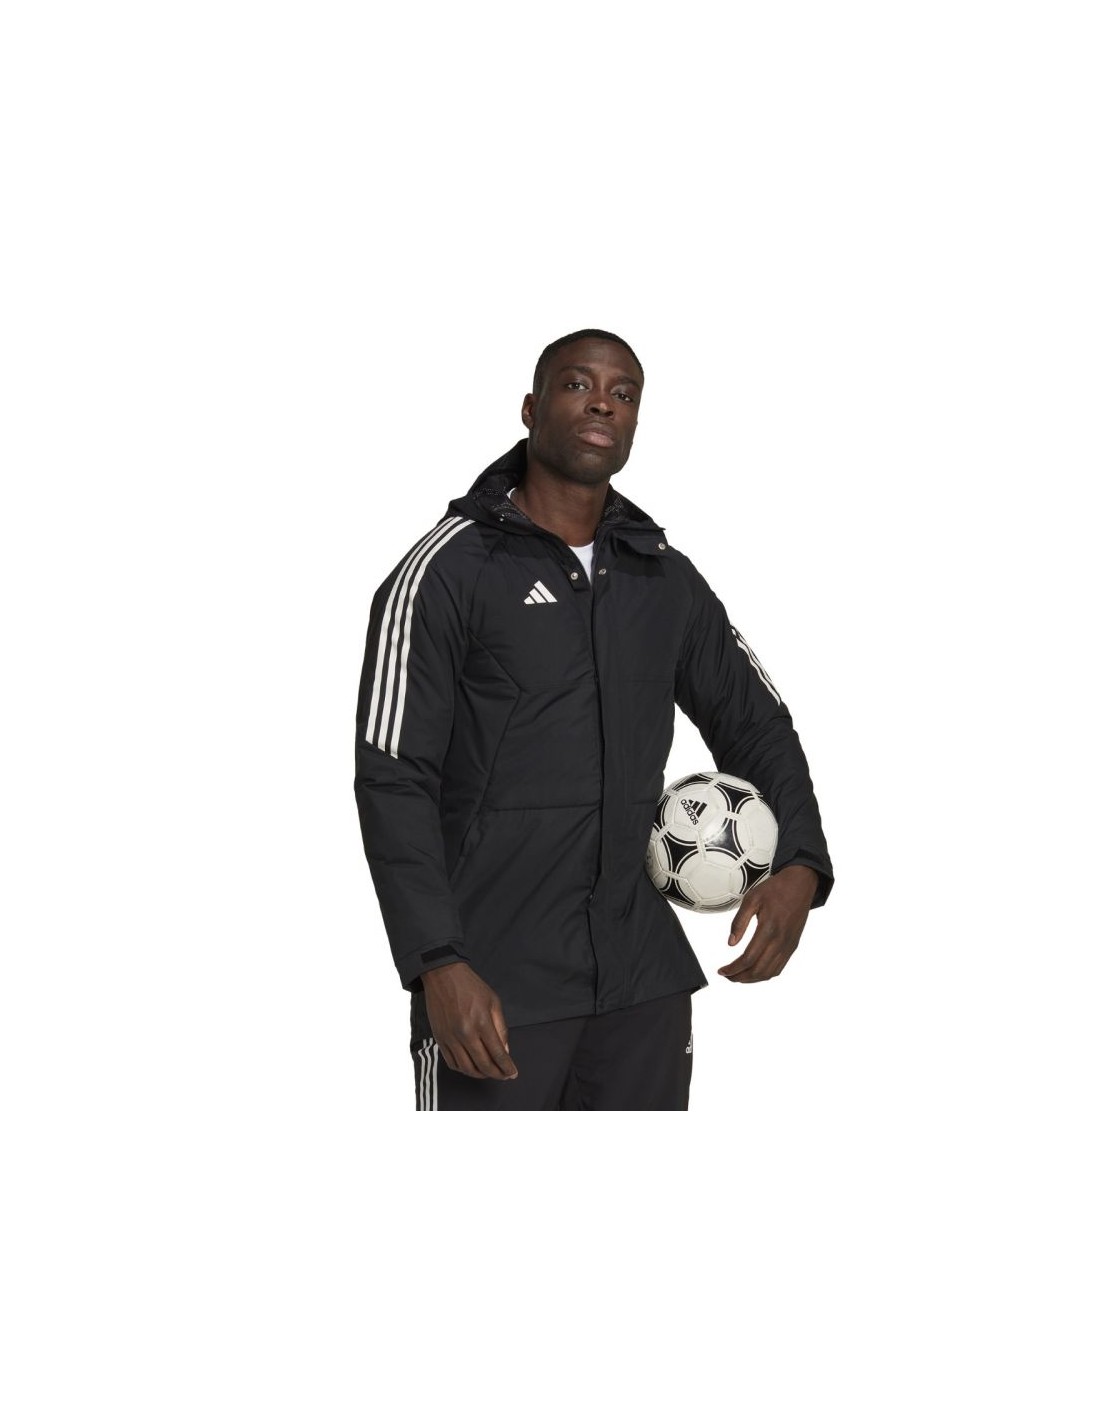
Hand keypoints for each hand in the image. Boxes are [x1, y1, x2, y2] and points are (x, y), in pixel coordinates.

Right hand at [421, 962, 517, 1080]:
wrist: (443, 976)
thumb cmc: (470, 986)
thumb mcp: (493, 1001)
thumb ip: (501, 1027)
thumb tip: (505, 1050)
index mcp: (482, 1022)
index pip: (498, 1053)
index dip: (507, 1067)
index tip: (512, 1073)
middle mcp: (465, 1033)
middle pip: (483, 1064)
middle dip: (497, 1074)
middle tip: (504, 1075)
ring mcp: (451, 1038)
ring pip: (467, 1068)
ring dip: (480, 1075)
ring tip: (489, 1073)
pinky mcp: (440, 1038)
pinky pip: (452, 1062)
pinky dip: (463, 1069)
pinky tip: (471, 1067)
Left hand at [718, 865, 818, 982]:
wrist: (800, 884)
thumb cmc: (775, 889)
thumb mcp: (751, 899)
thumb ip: (739, 922)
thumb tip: (730, 943)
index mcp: (769, 929)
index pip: (748, 958)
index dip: (733, 969)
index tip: (722, 971)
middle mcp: (781, 941)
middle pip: (758, 970)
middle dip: (740, 977)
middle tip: (727, 976)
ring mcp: (789, 945)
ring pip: (770, 972)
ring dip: (752, 979)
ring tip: (738, 976)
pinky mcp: (793, 945)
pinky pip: (779, 967)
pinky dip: (765, 974)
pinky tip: (755, 971)